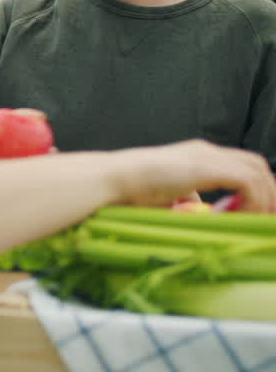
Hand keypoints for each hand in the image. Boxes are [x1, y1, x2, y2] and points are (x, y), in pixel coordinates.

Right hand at [107, 140, 275, 212]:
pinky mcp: (204, 167)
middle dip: (268, 193)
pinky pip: (247, 183)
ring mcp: (206, 156)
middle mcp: (206, 150)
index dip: (255, 190)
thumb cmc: (128, 191)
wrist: (110, 180)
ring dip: (262, 200)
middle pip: (257, 165)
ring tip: (251, 221)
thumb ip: (185, 199)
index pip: (243, 166)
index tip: (251, 215)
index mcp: (197, 155)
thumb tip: (199, 210)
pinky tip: (234, 216)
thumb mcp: (165, 195)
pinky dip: (250, 201)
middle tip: (264, 219)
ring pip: (258, 173)